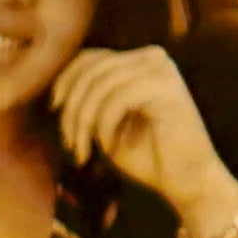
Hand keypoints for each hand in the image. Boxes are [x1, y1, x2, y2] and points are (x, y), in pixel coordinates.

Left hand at [50, 44, 237, 236]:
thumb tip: (51, 88)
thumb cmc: (144, 154)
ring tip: (82, 150)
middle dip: (71, 109)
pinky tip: (106, 146)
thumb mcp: (103, 121)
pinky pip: (117, 99)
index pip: (88, 58)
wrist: (186, 180)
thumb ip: (85, 98)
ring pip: (100, 85)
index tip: (54, 110)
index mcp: (138, 61)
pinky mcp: (168, 88)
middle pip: (90, 71)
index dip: (64, 82)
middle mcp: (152, 58)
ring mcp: (162, 70)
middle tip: (70, 143)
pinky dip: (103, 125)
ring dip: (82, 122)